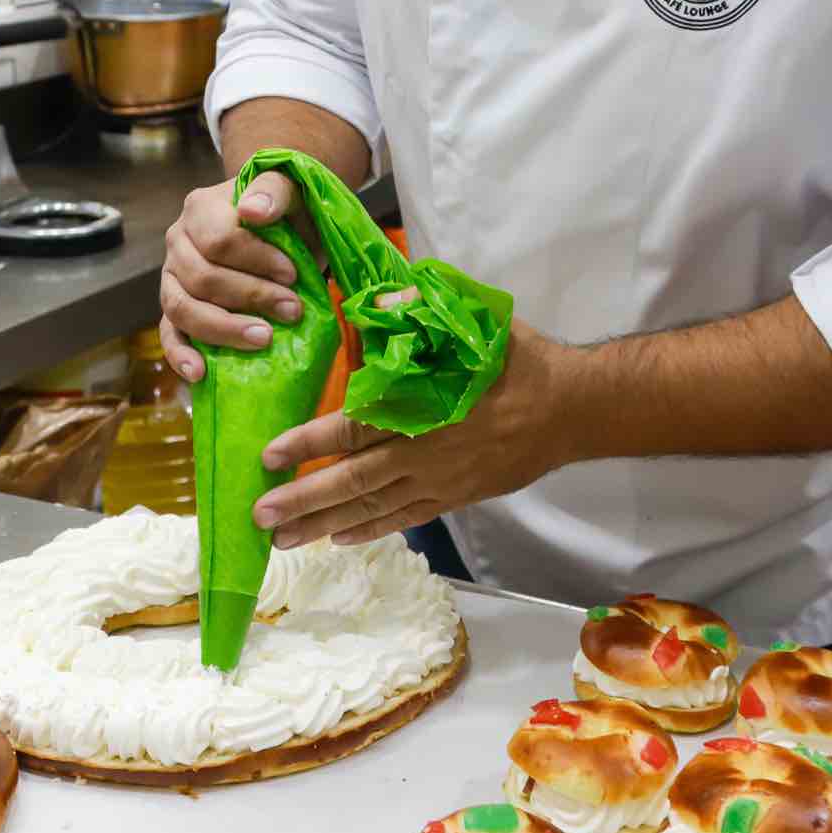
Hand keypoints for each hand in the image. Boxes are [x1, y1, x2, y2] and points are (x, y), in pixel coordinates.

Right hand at [158, 172, 313, 383]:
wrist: (283, 226)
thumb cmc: (286, 212)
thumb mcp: (290, 190)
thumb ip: (273, 190)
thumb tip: (252, 211)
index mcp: (200, 209)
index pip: (219, 241)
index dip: (257, 261)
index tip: (293, 274)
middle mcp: (178, 242)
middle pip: (203, 278)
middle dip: (252, 297)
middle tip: (293, 310)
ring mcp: (172, 277)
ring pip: (182, 308)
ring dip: (224, 329)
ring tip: (264, 339)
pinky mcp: (176, 308)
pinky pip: (169, 334)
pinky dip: (180, 355)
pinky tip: (199, 374)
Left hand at [247, 319, 581, 548]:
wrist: (573, 408)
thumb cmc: (519, 361)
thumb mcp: (480, 324)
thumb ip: (429, 310)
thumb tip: (388, 293)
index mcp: (425, 407)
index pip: (354, 429)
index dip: (309, 443)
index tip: (270, 454)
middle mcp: (427, 452)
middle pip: (353, 481)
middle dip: (303, 500)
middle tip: (258, 515)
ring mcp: (442, 481)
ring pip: (373, 509)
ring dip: (324, 525)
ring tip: (281, 539)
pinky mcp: (457, 497)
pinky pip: (405, 519)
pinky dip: (370, 531)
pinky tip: (337, 539)